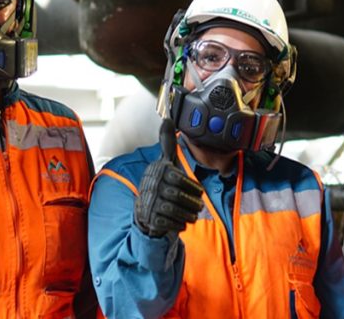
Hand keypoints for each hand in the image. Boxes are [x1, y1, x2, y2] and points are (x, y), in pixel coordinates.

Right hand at [134, 120, 204, 237]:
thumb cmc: (160, 183)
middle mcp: (153, 186)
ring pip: (179, 211)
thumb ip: (167, 142)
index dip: (194, 188)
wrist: (144, 209)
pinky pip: (173, 224)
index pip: (183, 181)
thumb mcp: (164, 162)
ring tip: (192, 214)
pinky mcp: (151, 219)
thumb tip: (167, 118)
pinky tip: (181, 222)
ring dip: (189, 215)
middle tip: (198, 206)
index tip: (198, 192)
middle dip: (194, 204)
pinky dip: (181, 225)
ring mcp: (151, 203)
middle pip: (182, 198)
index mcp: (159, 171)